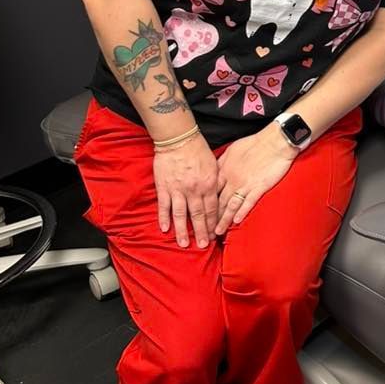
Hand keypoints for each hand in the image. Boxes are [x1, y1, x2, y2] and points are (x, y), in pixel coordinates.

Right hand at [153, 134, 220, 248]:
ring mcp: (178, 189)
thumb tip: (220, 196)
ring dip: (183, 231)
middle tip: (203, 245)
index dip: (214, 224)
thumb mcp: (214, 165)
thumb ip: (216, 182)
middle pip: (199, 215)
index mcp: (209, 184)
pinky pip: (164, 206)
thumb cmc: (198, 149)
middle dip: (202, 232)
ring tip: (184, 243)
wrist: (178, 138)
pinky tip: (165, 229)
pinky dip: (164, 218)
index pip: (213, 209)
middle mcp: (195, 190)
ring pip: (181, 215)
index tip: (215, 235)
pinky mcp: (164, 187)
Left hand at [215, 124, 298, 233]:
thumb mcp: (232, 149)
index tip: (199, 214)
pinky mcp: (259, 187)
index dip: (204, 204)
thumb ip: (222, 162)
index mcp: (224, 169)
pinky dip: (242, 212)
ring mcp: (245, 184)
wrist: (274, 142)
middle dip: (210, 218)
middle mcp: (232, 179)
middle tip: (204, 230)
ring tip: (217, 232)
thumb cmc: (255, 143)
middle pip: (218, 202)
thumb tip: (214, 170)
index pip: (210, 190)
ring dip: (223, 220)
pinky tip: (237, 221)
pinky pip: (248, 202)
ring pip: (230, 205)